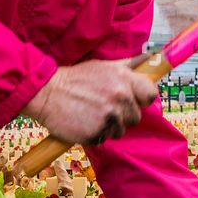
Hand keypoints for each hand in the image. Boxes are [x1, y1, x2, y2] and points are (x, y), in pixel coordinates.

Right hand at [22, 59, 158, 144]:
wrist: (47, 93)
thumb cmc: (76, 79)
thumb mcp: (104, 65)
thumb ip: (128, 65)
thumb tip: (150, 58)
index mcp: (124, 79)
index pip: (150, 95)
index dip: (142, 99)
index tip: (133, 100)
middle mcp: (119, 98)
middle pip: (135, 117)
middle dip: (123, 115)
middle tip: (104, 107)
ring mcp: (108, 118)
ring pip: (120, 131)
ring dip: (109, 126)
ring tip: (92, 114)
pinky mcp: (96, 133)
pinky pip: (104, 139)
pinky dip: (95, 134)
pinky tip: (84, 122)